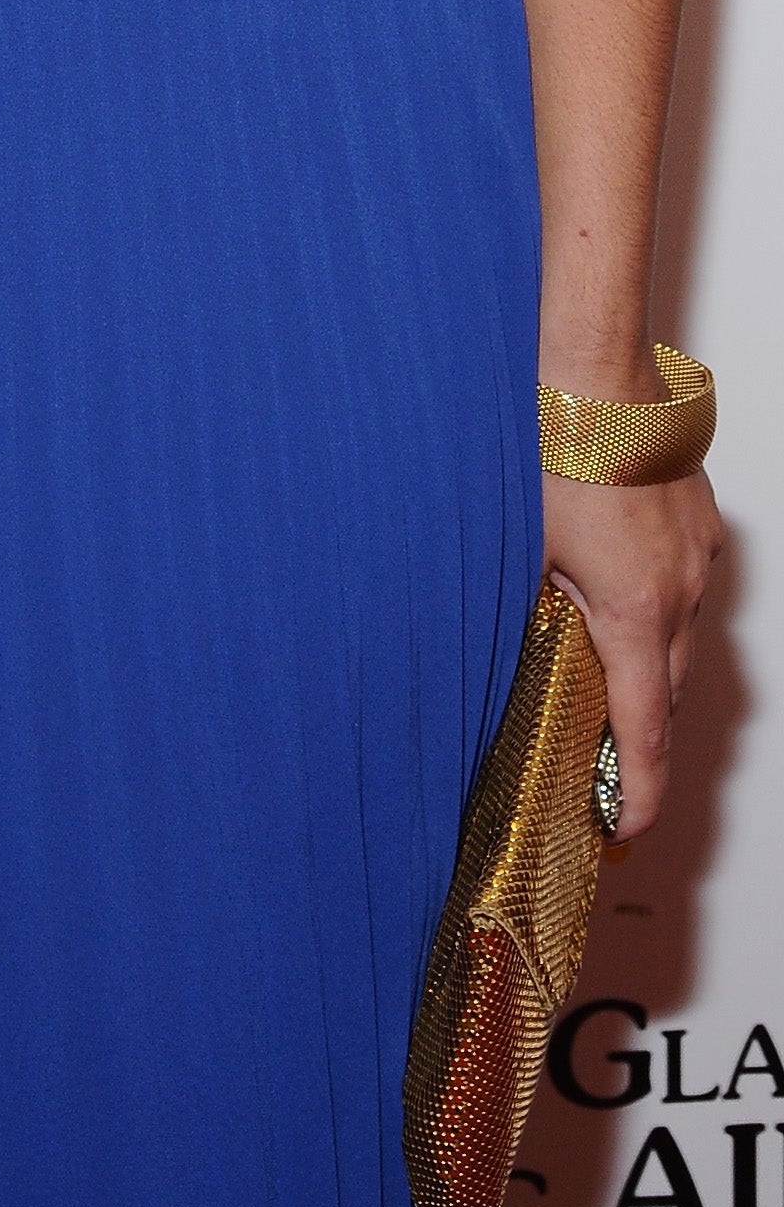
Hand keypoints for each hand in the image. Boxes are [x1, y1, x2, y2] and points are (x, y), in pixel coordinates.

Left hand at [542, 472, 722, 839]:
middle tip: (606, 770)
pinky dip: (653, 602)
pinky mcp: (699, 520)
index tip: (626, 833)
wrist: (593, 373)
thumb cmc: (547, 451)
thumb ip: (523, 612)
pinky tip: (612, 583)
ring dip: (643, 660)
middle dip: (640, 735)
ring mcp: (697, 555)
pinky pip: (680, 582)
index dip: (640, 795)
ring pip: (675, 633)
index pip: (646, 732)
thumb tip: (506, 655)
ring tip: (600, 672)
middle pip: (665, 689)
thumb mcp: (516, 548)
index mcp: (635, 614)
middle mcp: (680, 591)